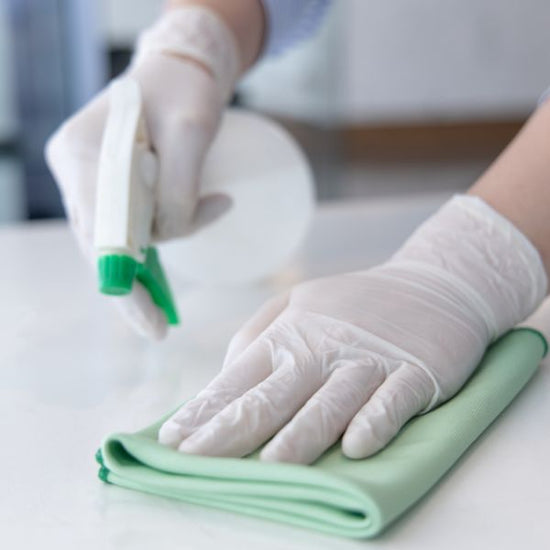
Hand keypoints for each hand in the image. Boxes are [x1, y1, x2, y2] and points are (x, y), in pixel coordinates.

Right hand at [45, 7, 239, 338]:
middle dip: (134, 285)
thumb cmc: (185, 90)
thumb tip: (169, 235)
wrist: (183, 71)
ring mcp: (93, 183)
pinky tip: (177, 253)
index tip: (149, 322)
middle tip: (160, 327)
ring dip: (157, 255)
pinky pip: (131, 227)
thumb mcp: (192, 133)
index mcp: (81, 153)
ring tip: (193, 247)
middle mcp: (78, 172)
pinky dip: (158, 242)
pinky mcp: (115, 189)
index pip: (98, 229)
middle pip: (101, 242)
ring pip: (119, 239)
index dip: (121, 280)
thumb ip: (178, 189)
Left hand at [158, 196, 545, 462]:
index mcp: (290, 334)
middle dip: (230, 432)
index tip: (172, 440)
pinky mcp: (416, 371)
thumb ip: (257, 334)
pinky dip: (375, 422)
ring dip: (299, 436)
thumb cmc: (355, 304)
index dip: (204, 410)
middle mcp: (322, 348)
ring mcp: (369, 360)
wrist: (433, 283)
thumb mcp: (298, 302)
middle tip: (194, 461)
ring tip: (269, 466)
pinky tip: (357, 447)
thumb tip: (222, 376)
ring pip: (329, 403)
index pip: (238, 378)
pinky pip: (392, 401)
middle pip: (272, 396)